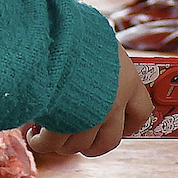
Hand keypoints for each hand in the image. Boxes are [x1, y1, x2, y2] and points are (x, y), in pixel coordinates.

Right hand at [28, 44, 154, 158]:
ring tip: (49, 131)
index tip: (120, 127)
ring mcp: (88, 118)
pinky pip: (51, 145)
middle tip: (79, 136)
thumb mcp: (100, 44)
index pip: (142, 114)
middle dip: (93, 144)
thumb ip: (105, 66)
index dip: (130, 125)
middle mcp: (112, 105)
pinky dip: (41, 142)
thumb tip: (100, 72)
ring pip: (78, 146)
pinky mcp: (62, 125)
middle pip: (108, 141)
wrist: (49, 35)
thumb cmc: (74, 32)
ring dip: (63, 143)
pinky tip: (35, 132)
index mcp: (127, 82)